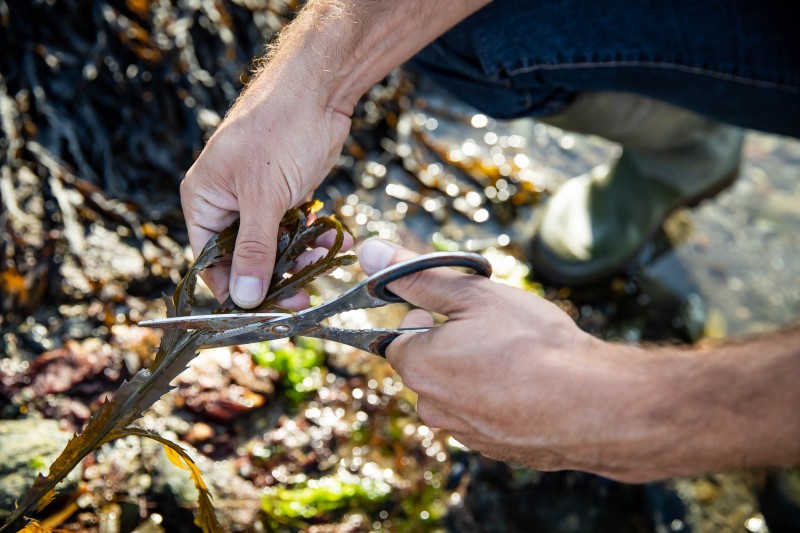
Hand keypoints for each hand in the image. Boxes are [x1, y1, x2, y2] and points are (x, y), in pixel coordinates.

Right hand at [181, 64, 351, 307]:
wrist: (318, 90)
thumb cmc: (279, 132)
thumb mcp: (263, 196)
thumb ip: (255, 249)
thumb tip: (245, 297)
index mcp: (204, 200)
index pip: (209, 260)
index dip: (234, 289)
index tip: (260, 312)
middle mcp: (226, 202)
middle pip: (244, 257)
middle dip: (271, 278)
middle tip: (299, 299)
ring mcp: (258, 197)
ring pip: (273, 245)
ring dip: (296, 260)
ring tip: (319, 265)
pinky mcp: (286, 192)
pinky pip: (295, 228)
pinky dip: (311, 239)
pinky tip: (332, 244)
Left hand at [357, 238, 689, 482]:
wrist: (593, 405)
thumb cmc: (533, 345)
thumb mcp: (472, 294)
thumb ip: (415, 275)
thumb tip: (367, 253)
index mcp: (418, 367)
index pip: (397, 339)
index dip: (425, 318)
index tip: (456, 312)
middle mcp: (433, 408)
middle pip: (428, 367)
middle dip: (451, 347)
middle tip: (493, 332)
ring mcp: (465, 434)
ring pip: (458, 392)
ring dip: (477, 374)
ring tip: (518, 360)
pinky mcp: (496, 450)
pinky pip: (485, 416)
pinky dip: (500, 400)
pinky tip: (531, 387)